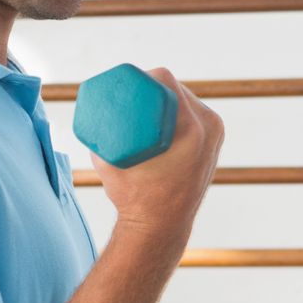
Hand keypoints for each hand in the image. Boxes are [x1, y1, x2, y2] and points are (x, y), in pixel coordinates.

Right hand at [94, 68, 222, 243]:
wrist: (160, 227)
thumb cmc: (133, 197)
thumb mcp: (110, 163)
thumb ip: (98, 138)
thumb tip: (87, 113)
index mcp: (192, 126)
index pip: (167, 82)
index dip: (144, 76)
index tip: (125, 82)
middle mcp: (210, 126)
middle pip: (178, 89)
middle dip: (153, 85)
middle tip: (129, 91)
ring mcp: (216, 135)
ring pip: (187, 101)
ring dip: (167, 97)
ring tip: (144, 98)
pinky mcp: (214, 144)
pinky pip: (196, 115)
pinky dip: (180, 110)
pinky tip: (166, 108)